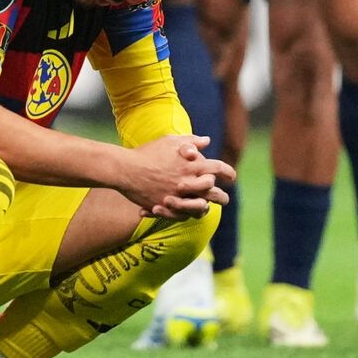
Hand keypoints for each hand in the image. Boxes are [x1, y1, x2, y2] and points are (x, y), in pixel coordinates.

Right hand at [117, 134, 235, 219]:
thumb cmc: (148, 152)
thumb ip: (191, 141)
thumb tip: (206, 141)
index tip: (231, 177)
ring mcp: (178, 196)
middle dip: (222, 196)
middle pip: (215, 193)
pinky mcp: (167, 207)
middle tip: (224, 198)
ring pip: (201, 208)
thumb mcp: (170, 141)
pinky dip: (187, 213)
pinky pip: (183, 215)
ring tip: (207, 208)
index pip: (218, 168)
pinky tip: (188, 212)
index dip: (228, 172)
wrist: (125, 169)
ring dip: (206, 208)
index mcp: (193, 164)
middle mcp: (189, 182)